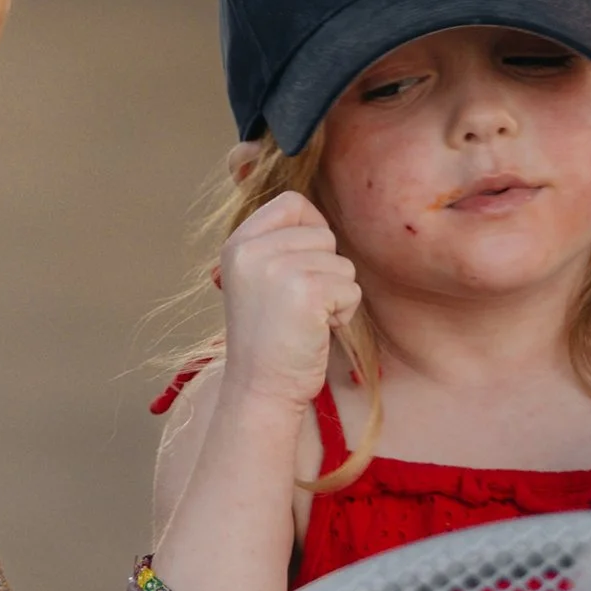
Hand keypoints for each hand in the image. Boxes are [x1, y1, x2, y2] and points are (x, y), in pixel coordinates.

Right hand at [215, 193, 360, 411]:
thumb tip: (317, 217)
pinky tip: (319, 331)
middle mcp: (253, 250)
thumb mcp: (256, 278)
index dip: (312, 226)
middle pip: (323, 234)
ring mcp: (278, 269)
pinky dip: (344, 313)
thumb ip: (276, 244)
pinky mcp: (306, 293)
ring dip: (336, 294)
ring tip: (309, 319)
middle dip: (326, 269)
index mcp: (239, 243)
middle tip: (303, 303)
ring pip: (341, 263)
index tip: (308, 261)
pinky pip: (351, 288)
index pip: (291, 202)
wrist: (260, 388)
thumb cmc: (268, 337)